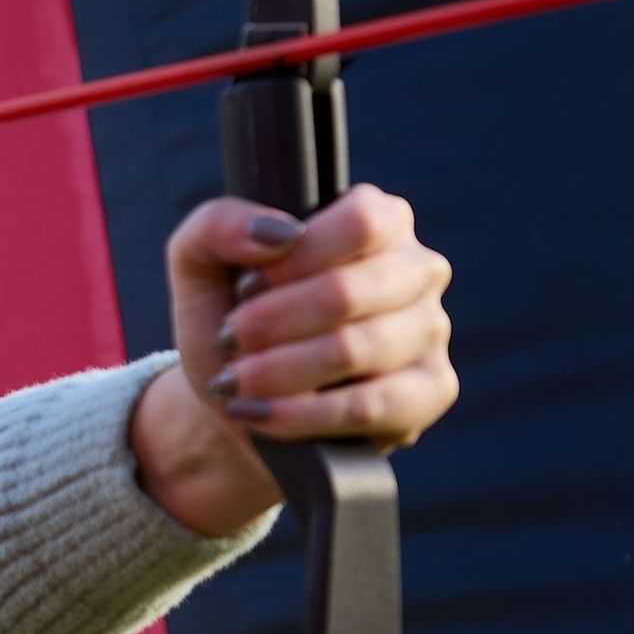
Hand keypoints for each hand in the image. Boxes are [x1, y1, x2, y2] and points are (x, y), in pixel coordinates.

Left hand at [133, 185, 457, 537]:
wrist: (241, 396)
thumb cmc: (232, 315)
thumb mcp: (201, 259)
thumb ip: (220, 223)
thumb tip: (279, 232)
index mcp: (379, 220)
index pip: (360, 222)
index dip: (295, 258)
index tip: (245, 287)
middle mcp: (417, 269)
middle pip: (349, 290)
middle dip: (272, 322)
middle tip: (229, 340)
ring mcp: (431, 331)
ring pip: (355, 349)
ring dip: (278, 370)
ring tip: (235, 381)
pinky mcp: (431, 392)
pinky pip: (370, 406)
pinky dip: (300, 414)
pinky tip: (258, 413)